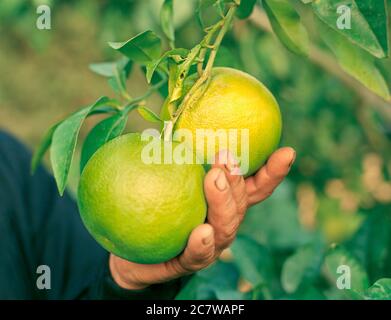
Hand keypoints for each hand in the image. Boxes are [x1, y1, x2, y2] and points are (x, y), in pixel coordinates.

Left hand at [110, 147, 295, 289]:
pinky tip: (202, 231)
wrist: (130, 252)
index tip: (287, 151)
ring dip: (224, 203)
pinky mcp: (188, 263)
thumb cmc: (155, 206)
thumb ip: (172, 156)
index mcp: (226, 202)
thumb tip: (166, 120)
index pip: (255, 186)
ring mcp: (210, 245)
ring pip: (226, 227)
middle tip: (226, 157)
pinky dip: (201, 244)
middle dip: (237, 179)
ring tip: (215, 180)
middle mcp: (224, 222)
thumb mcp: (165, 176)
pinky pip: (197, 256)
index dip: (273, 172)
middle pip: (241, 203)